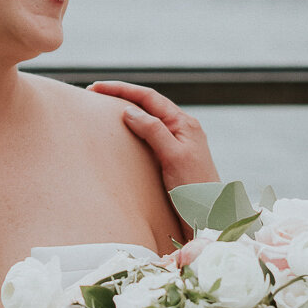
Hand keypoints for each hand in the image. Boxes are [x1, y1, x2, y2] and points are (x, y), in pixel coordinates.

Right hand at [91, 82, 218, 198]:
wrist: (212, 220)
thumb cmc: (196, 190)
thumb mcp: (174, 157)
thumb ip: (154, 131)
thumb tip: (129, 110)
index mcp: (184, 123)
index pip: (149, 97)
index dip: (122, 89)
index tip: (96, 87)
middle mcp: (183, 129)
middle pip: (149, 104)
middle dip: (122, 96)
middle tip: (95, 94)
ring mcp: (179, 143)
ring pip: (150, 119)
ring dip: (128, 111)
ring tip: (105, 110)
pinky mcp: (174, 158)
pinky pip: (151, 136)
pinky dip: (134, 130)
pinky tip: (123, 136)